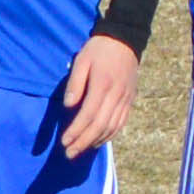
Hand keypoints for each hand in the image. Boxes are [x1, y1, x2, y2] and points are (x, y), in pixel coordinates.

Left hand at [54, 33, 137, 162]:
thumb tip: (69, 106)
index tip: (64, 141)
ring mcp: (125, 99)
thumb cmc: (99, 49)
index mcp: (102, 85)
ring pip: (112, 127)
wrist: (125, 40)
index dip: (76, 131)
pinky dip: (110, 135)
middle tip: (70, 154)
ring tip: (81, 150)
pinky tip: (99, 141)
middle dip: (83, 142)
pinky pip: (121, 122)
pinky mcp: (130, 100)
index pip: (88, 115)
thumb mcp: (82, 61)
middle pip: (100, 125)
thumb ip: (75, 84)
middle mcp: (116, 95)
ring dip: (95, 141)